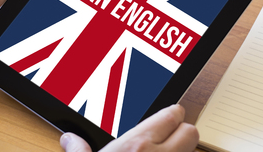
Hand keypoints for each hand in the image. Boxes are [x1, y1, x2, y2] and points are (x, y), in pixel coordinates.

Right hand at [60, 104, 198, 151]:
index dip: (172, 115)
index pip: (171, 116)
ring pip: (193, 150)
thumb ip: (78, 151)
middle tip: (172, 135)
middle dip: (185, 131)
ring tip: (170, 149)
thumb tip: (69, 139)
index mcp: (136, 146)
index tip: (168, 116)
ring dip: (185, 148)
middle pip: (192, 131)